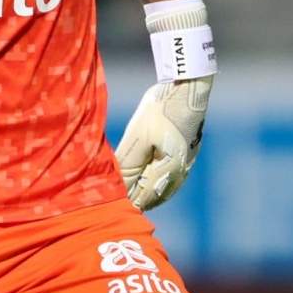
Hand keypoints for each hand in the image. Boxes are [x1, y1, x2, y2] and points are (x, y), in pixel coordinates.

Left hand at [116, 76, 212, 210]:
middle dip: (132, 199)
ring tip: (123, 193)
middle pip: (151, 198)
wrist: (186, 90)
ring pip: (160, 192)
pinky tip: (141, 182)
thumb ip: (128, 164)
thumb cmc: (160, 110)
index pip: (141, 198)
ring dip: (142, 193)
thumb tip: (119, 188)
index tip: (106, 202)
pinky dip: (152, 185)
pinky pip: (167, 181)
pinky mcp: (186, 159)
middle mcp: (179, 174)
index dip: (124, 202)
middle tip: (110, 199)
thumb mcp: (138, 135)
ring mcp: (184, 167)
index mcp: (167, 171)